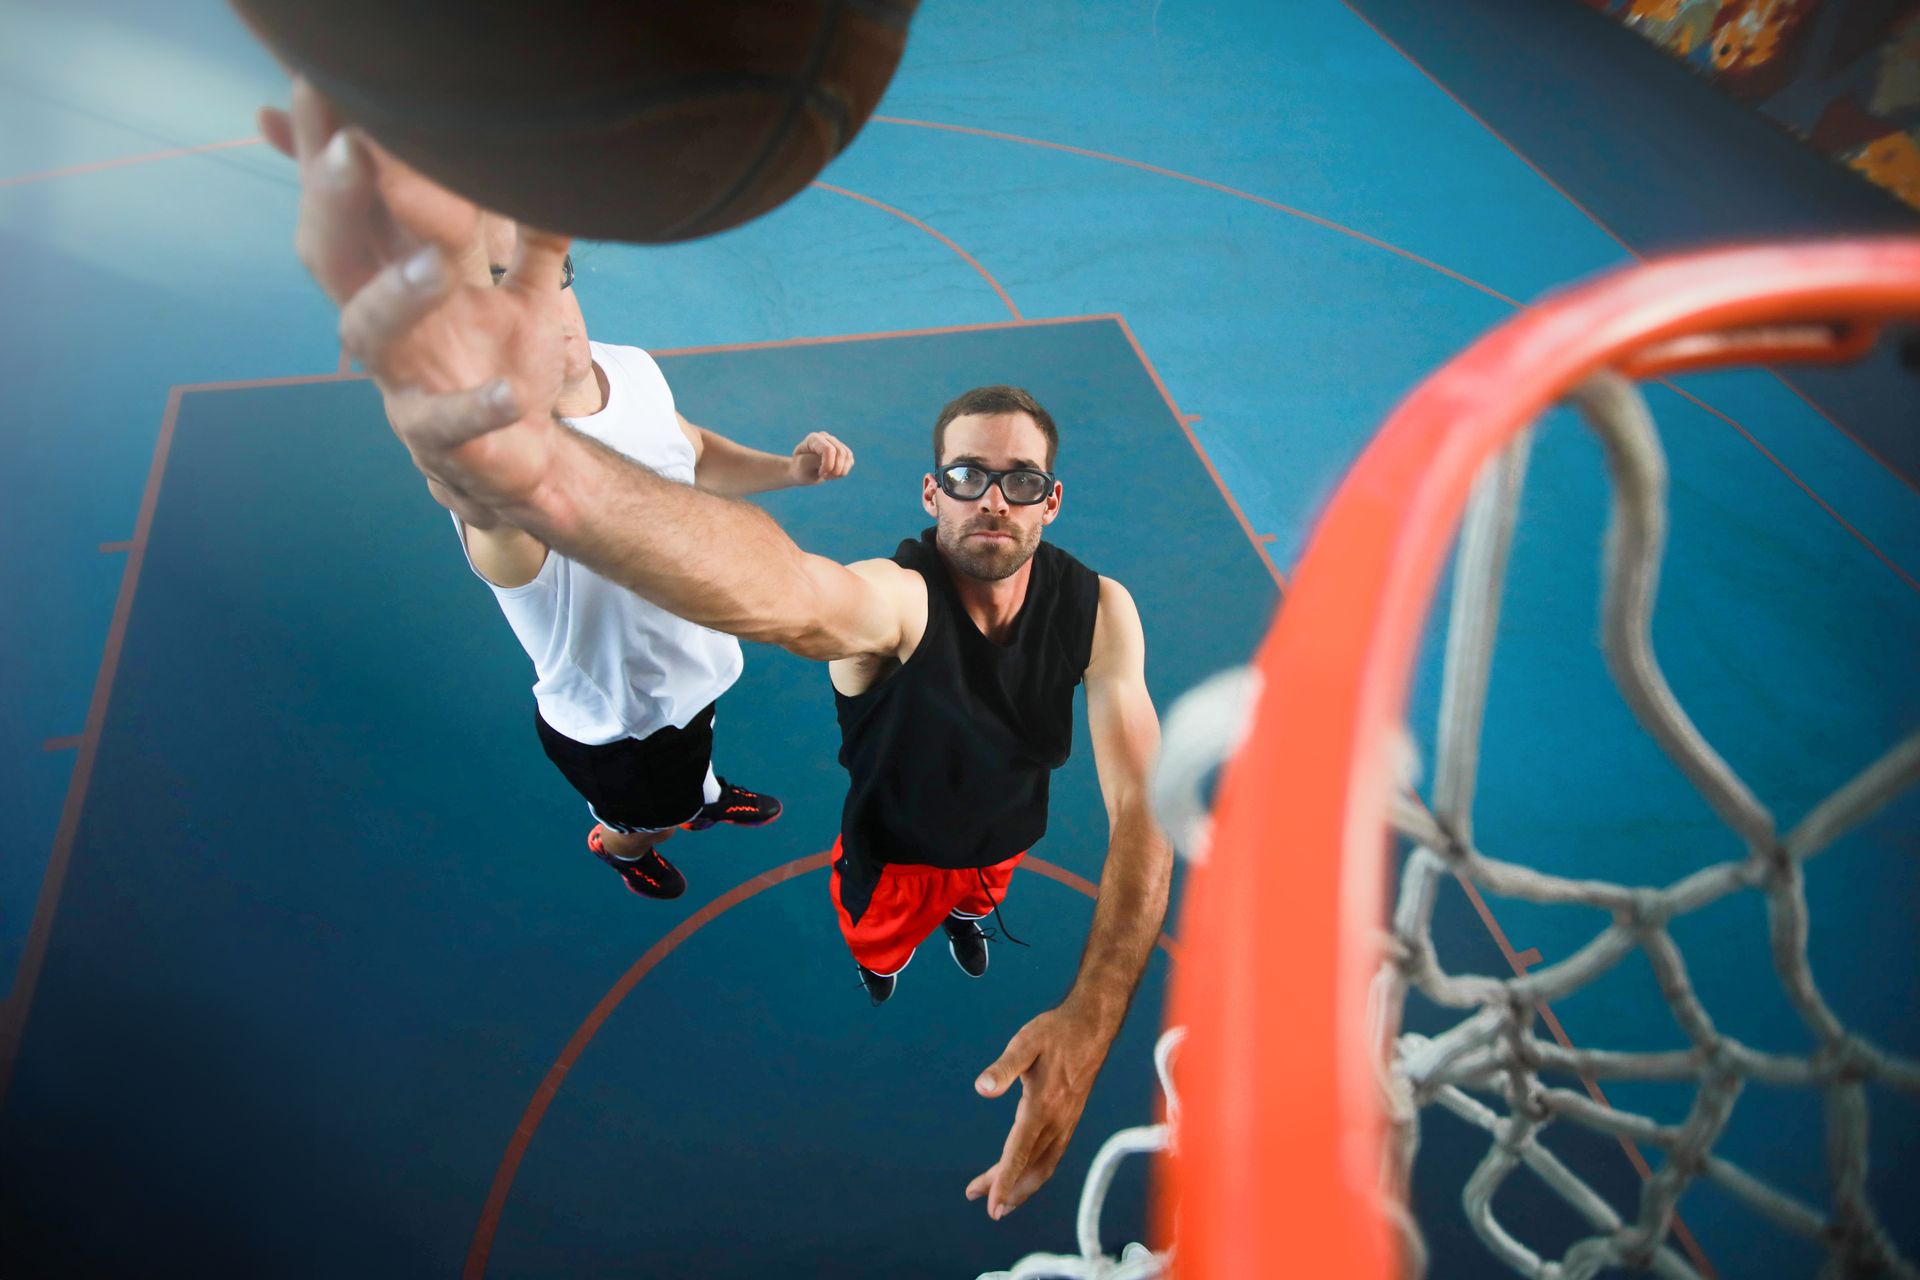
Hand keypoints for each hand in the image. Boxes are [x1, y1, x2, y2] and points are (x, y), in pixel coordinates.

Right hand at [259, 80, 572, 528]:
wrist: (518, 461)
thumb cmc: (502, 363)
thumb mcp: (525, 292)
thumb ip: (534, 235)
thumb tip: (557, 170)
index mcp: (397, 272)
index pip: (358, 200)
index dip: (342, 148)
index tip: (336, 88)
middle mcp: (382, 318)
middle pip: (335, 250)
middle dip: (337, 199)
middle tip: (358, 148)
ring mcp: (400, 378)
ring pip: (368, 331)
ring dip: (399, 294)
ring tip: (438, 264)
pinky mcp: (433, 438)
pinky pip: (445, 422)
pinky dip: (478, 406)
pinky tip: (510, 390)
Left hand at [789, 431, 854, 485]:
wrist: (801, 472)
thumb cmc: (800, 469)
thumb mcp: (802, 467)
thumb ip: (814, 460)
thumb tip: (831, 456)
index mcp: (813, 439)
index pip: (829, 450)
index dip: (828, 465)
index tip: (820, 473)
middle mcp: (825, 438)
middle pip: (840, 453)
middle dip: (835, 470)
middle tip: (824, 476)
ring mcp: (835, 443)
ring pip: (848, 456)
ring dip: (840, 471)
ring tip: (828, 476)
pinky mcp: (842, 451)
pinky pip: (850, 461)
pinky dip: (843, 471)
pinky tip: (833, 474)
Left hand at [967, 1000, 1117, 1219]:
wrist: (1092, 1026)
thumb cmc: (1055, 1032)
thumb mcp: (1025, 1043)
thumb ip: (1004, 1068)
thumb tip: (982, 1088)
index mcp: (1042, 1105)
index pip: (1019, 1153)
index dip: (1003, 1180)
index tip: (990, 1204)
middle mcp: (1057, 1121)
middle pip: (1029, 1167)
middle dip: (1005, 1188)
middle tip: (977, 1197)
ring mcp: (1066, 1123)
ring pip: (1044, 1167)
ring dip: (1021, 1186)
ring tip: (1000, 1200)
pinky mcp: (1070, 1120)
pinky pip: (1053, 1157)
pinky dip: (1037, 1173)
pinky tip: (1025, 1174)